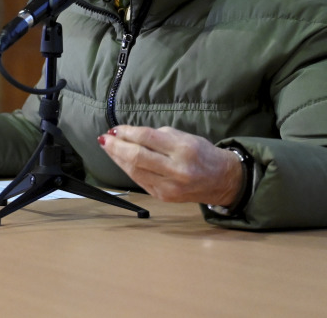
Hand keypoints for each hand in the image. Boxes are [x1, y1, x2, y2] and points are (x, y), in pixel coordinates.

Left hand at [98, 125, 241, 204]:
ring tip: (108, 147)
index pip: (147, 138)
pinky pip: (139, 180)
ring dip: (117, 158)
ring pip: (134, 171)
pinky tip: (120, 160)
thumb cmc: (203, 154)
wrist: (222, 181)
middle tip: (104, 138)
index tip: (115, 128)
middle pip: (137, 156)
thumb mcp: (186, 137)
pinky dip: (127, 169)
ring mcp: (169, 187)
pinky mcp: (163, 196)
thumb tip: (131, 135)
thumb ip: (159, 136)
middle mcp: (176, 170)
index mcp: (183, 149)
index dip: (127, 132)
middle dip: (116, 147)